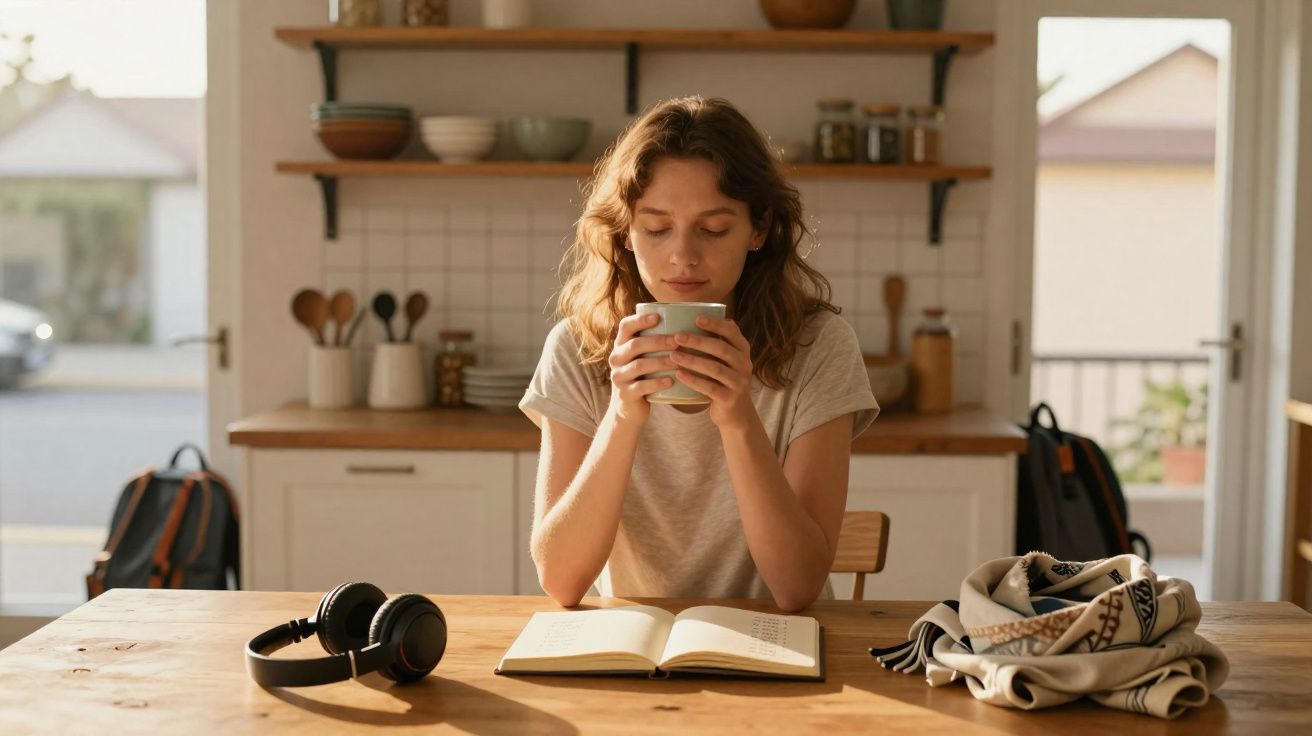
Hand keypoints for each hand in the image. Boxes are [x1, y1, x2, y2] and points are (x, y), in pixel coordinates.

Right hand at [607, 312, 677, 424]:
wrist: (629, 409)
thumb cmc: (643, 377)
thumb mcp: (643, 358)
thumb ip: (654, 343)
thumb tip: (686, 323)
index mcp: (621, 345)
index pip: (625, 326)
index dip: (640, 320)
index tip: (658, 316)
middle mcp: (616, 359)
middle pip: (635, 345)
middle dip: (658, 341)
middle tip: (677, 341)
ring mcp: (618, 377)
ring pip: (639, 365)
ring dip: (661, 362)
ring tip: (678, 361)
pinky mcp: (625, 394)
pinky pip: (641, 387)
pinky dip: (657, 383)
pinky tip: (671, 381)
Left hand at [669, 315, 756, 429]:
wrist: (735, 413)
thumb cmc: (724, 379)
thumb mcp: (727, 359)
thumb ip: (719, 340)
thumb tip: (700, 313)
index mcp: (743, 350)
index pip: (732, 332)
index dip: (715, 324)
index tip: (696, 318)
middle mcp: (745, 364)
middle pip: (721, 349)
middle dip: (698, 341)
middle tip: (677, 336)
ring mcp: (739, 383)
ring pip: (714, 368)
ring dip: (692, 360)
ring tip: (673, 355)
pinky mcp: (729, 399)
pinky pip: (709, 388)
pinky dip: (693, 380)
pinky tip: (678, 374)